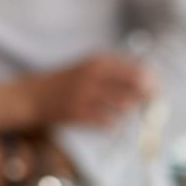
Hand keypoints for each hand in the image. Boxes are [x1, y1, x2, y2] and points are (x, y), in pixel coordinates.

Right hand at [32, 53, 153, 128]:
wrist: (32, 96)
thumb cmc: (66, 82)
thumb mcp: (88, 67)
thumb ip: (115, 71)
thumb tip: (149, 81)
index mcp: (98, 61)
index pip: (138, 70)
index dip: (151, 82)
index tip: (153, 90)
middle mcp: (93, 75)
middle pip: (135, 87)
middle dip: (145, 98)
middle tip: (144, 105)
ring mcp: (85, 95)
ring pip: (124, 106)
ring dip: (127, 111)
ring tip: (119, 111)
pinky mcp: (78, 114)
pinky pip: (108, 122)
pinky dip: (111, 124)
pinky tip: (105, 121)